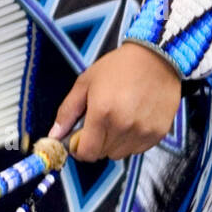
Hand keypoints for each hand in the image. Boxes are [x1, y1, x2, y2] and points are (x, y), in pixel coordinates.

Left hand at [49, 42, 181, 161]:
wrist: (156, 57)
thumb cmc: (118, 67)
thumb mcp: (85, 82)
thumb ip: (68, 111)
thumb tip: (54, 135)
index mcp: (102, 113)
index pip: (86, 153)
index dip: (79, 149)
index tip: (79, 139)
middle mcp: (123, 126)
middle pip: (102, 154)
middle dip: (96, 143)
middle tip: (100, 123)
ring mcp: (142, 131)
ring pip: (120, 154)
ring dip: (114, 143)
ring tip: (119, 119)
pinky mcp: (157, 133)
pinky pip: (138, 149)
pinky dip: (132, 140)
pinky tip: (134, 120)